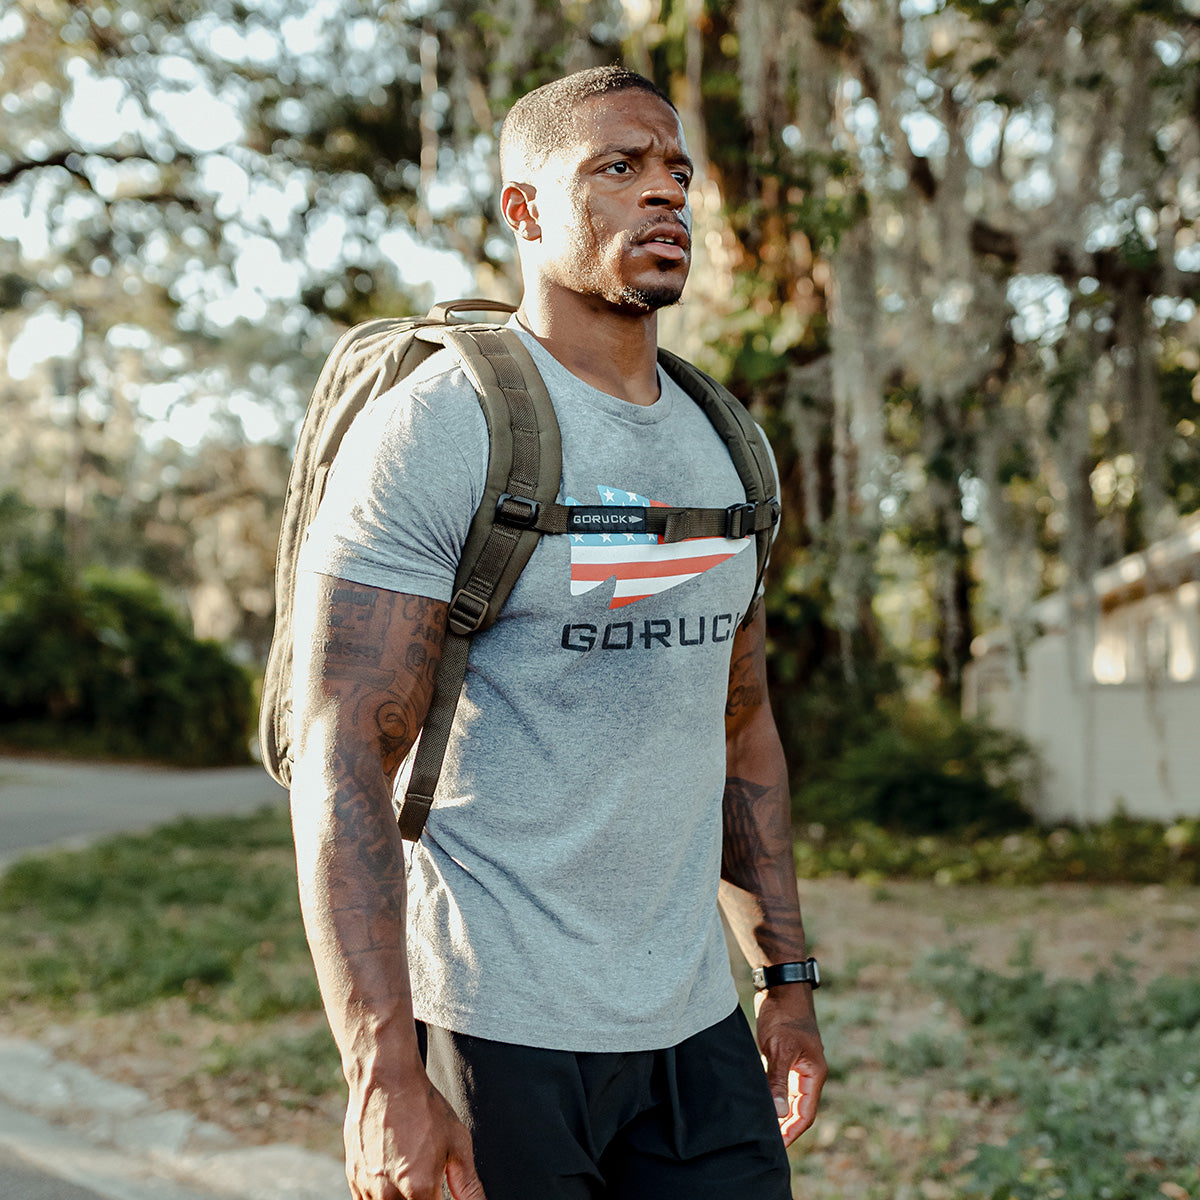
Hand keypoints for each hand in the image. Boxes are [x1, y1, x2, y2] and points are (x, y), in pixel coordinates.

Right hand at [344, 1069, 486, 1199]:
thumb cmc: (423, 1106)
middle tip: (427, 1179)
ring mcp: (368, 1188)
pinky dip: (382, 1198)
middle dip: (423, 1199)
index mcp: (420, 1189)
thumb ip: (469, 1185)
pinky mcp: (353, 1180)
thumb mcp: (457, 1142)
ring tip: (411, 1174)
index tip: (442, 1193)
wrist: (385, 1080)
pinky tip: (393, 1179)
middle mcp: (390, 1194)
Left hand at [754, 985, 826, 1145]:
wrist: (781, 987)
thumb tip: (779, 1114)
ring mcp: (797, 1064)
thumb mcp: (779, 1049)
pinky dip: (772, 1094)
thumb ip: (778, 1081)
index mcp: (814, 1074)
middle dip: (785, 1127)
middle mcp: (808, 1073)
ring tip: (760, 1127)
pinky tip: (758, 1101)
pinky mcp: (785, 1057)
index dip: (791, 1131)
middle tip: (766, 1142)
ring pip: (789, 1097)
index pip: (805, 1114)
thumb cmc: (783, 1016)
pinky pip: (780, 1083)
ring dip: (778, 1112)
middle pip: (798, 1109)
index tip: (777, 1146)